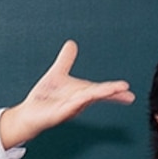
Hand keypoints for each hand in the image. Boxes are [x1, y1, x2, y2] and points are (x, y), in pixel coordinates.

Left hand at [0, 41, 133, 149]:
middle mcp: (78, 102)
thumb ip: (66, 60)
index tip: (128, 90)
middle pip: (97, 94)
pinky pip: (69, 107)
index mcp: (81, 93)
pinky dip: (77, 103)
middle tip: (127, 91)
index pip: (101, 90)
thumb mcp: (57, 74)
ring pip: (86, 100)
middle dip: (112, 92)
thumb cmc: (45, 97)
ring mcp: (70, 109)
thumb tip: (71, 43)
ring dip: (99, 95)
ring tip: (113, 90)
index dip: (115, 90)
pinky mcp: (58, 114)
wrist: (29, 112)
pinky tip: (83, 98)